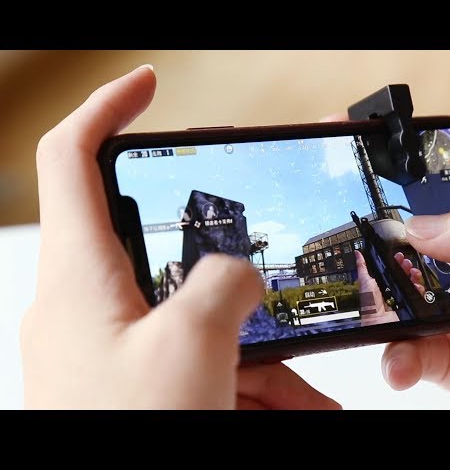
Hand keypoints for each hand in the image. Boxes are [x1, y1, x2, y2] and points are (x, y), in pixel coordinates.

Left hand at [21, 66, 339, 409]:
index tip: (147, 86)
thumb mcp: (189, 346)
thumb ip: (223, 284)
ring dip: (261, 358)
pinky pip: (208, 372)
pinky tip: (294, 408)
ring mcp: (122, 352)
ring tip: (305, 395)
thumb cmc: (123, 433)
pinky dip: (253, 390)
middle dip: (234, 278)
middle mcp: (96, 308)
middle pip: (169, 255)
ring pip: (204, 328)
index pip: (73, 157)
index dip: (109, 107)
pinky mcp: (143, 388)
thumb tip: (237, 273)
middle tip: (268, 283)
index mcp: (81, 277)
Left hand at [354, 250, 421, 324]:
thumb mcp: (364, 282)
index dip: (397, 263)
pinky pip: (418, 295)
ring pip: (412, 283)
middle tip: (407, 262)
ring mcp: (402, 297)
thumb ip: (362, 267)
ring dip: (415, 275)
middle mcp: (393, 289)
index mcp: (383, 283)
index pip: (393, 270)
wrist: (378, 322)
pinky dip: (420, 289)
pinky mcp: (410, 304)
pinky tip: (417, 285)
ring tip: (414, 272)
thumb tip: (358, 254)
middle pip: (404, 275)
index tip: (399, 256)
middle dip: (407, 267)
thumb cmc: (369, 304)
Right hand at [383, 140, 449, 408]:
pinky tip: (401, 360)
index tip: (382, 161)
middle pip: (424, 229)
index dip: (426, 160)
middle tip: (360, 236)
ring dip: (385, 298)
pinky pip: (413, 350)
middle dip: (389, 231)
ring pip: (409, 290)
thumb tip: (425, 225)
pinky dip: (397, 355)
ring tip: (374, 306)